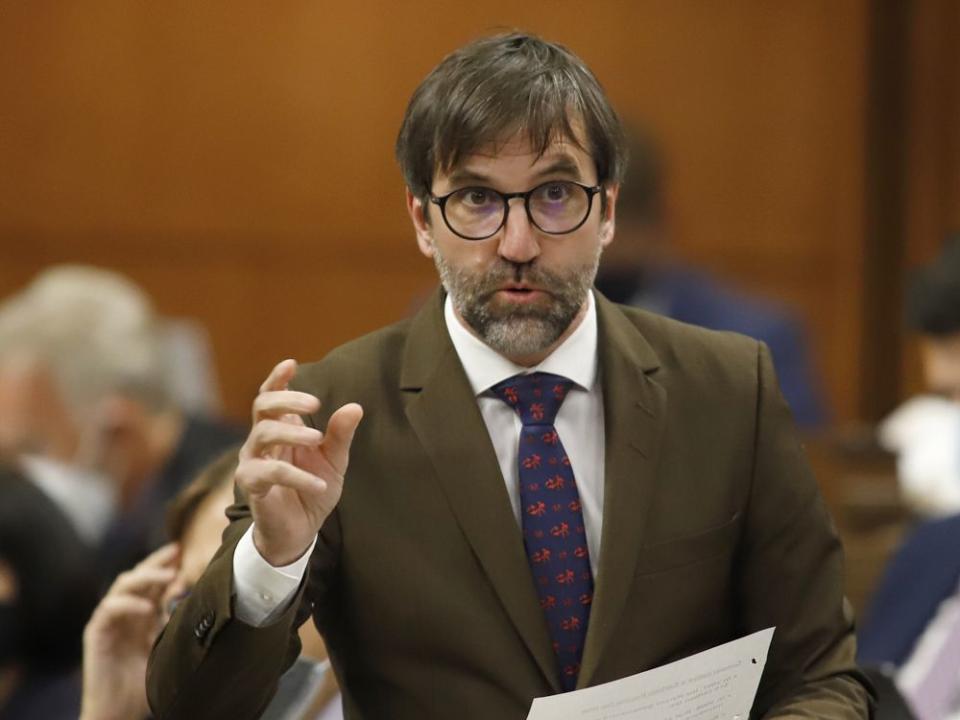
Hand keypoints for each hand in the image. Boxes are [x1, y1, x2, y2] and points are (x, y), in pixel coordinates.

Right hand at [80, 543, 179, 719]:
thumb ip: (174, 620)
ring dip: (145, 577)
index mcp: (142, 615)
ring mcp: (109, 621)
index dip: (166, 566)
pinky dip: (128, 604)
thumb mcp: (166, 645)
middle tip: (176, 551)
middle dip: (156, 562)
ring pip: (122, 585)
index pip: (153, 582)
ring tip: (168, 576)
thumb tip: (191, 593)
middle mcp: (125, 613)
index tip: (184, 552)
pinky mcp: (96, 632)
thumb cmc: (145, 683)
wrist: (119, 710)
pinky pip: (108, 609)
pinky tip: (148, 608)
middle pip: (137, 576)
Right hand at [236, 359, 362, 565]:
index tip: (291, 363)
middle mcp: (262, 441)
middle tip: (315, 402)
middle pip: (263, 407)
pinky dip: (297, 476)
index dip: (277, 378)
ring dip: (292, 433)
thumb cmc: (313, 489)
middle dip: (287, 399)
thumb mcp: (334, 461)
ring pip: (262, 434)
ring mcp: (253, 462)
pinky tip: (320, 483)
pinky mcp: (252, 486)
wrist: (300, 531)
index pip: (271, 396)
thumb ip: (340, 435)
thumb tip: (355, 406)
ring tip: (317, 439)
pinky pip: (269, 473)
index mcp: (281, 429)